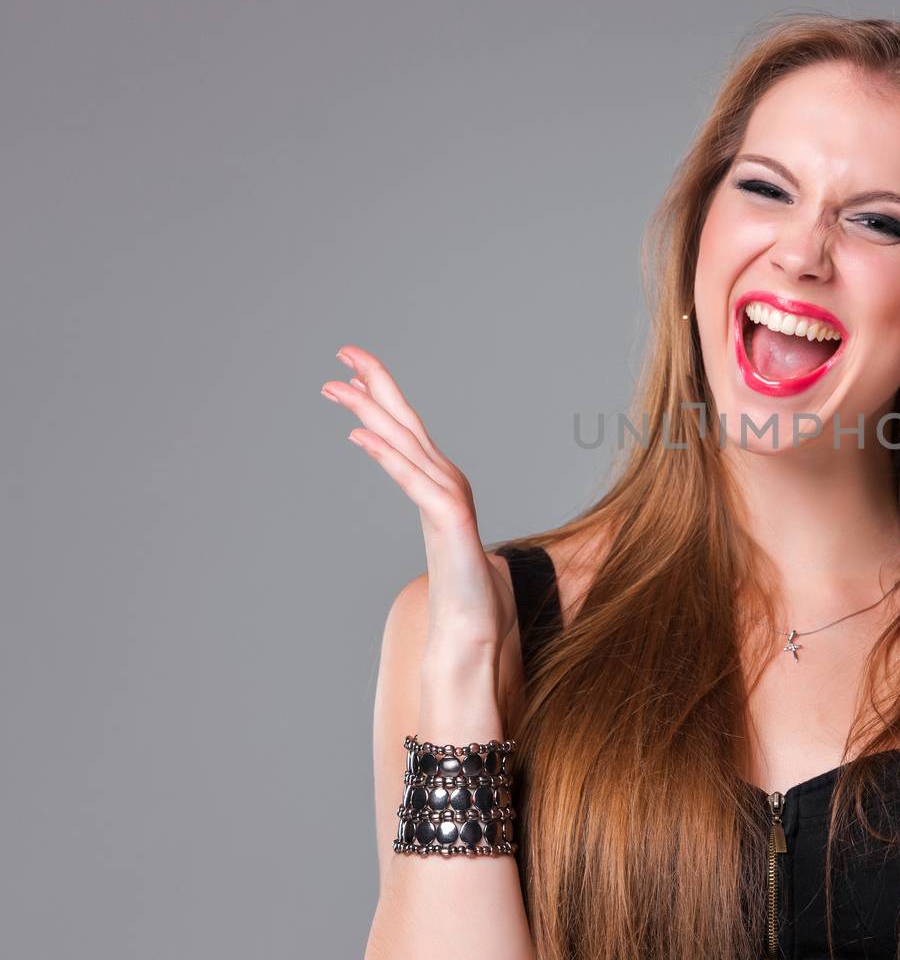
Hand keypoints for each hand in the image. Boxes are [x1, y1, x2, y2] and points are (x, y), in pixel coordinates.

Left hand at [320, 345, 512, 663]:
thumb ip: (436, 513)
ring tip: (339, 386)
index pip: (406, 431)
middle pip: (407, 423)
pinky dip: (388, 456)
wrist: (475, 633)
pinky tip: (360, 437)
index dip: (382, 395)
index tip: (351, 368)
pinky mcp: (451, 523)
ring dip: (372, 412)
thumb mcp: (440, 542)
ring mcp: (450, 501)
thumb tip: (429, 502)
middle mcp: (446, 483)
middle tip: (344, 351)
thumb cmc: (460, 594)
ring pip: (407, 444)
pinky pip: (414, 483)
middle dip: (376, 384)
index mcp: (439, 485)